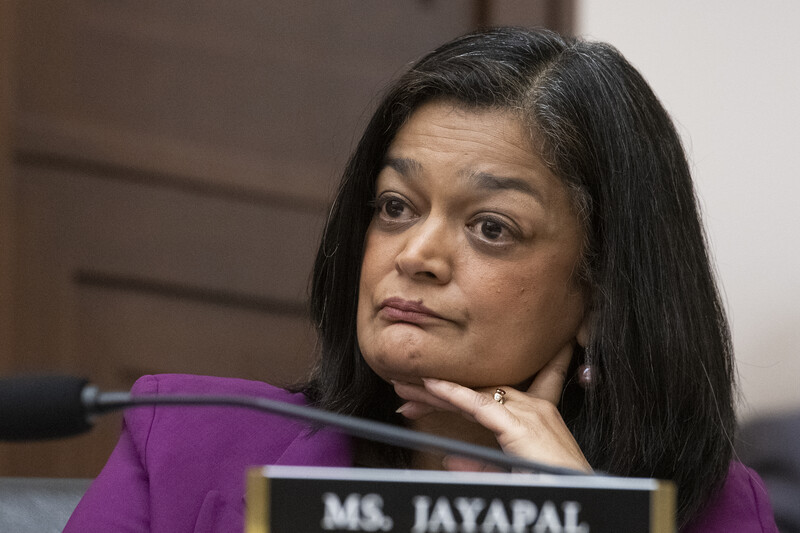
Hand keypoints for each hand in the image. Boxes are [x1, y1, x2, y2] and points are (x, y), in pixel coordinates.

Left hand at [392, 344, 591, 472]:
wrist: (582, 496)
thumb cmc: (553, 485)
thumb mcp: (512, 475)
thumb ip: (481, 466)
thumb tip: (449, 462)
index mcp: (533, 418)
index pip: (487, 397)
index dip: (454, 393)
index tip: (425, 392)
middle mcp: (533, 407)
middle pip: (476, 392)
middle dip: (439, 393)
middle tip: (406, 390)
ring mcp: (529, 413)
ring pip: (472, 395)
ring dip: (436, 392)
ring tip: (405, 389)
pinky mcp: (522, 425)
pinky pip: (479, 405)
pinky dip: (452, 395)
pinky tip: (431, 387)